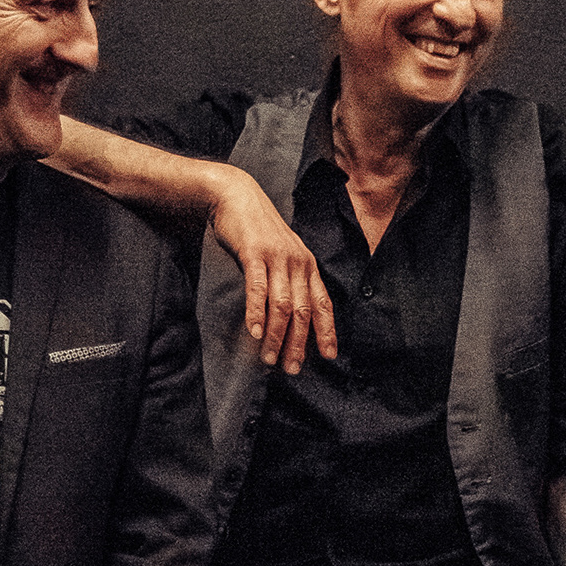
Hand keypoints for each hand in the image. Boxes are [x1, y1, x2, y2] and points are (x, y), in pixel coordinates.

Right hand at [208, 168, 335, 374]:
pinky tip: (255, 333)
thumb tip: (292, 314)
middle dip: (298, 344)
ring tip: (269, 359)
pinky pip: (258, 289)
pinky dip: (257, 313)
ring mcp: (277, 258)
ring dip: (277, 336)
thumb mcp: (283, 255)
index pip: (323, 304)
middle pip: (304, 311)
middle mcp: (298, 263)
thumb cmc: (259, 231)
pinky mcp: (255, 253)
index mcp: (308, 266)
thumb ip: (290, 280)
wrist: (237, 196)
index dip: (327, 331)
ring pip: (283, 305)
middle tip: (292, 369)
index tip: (329, 357)